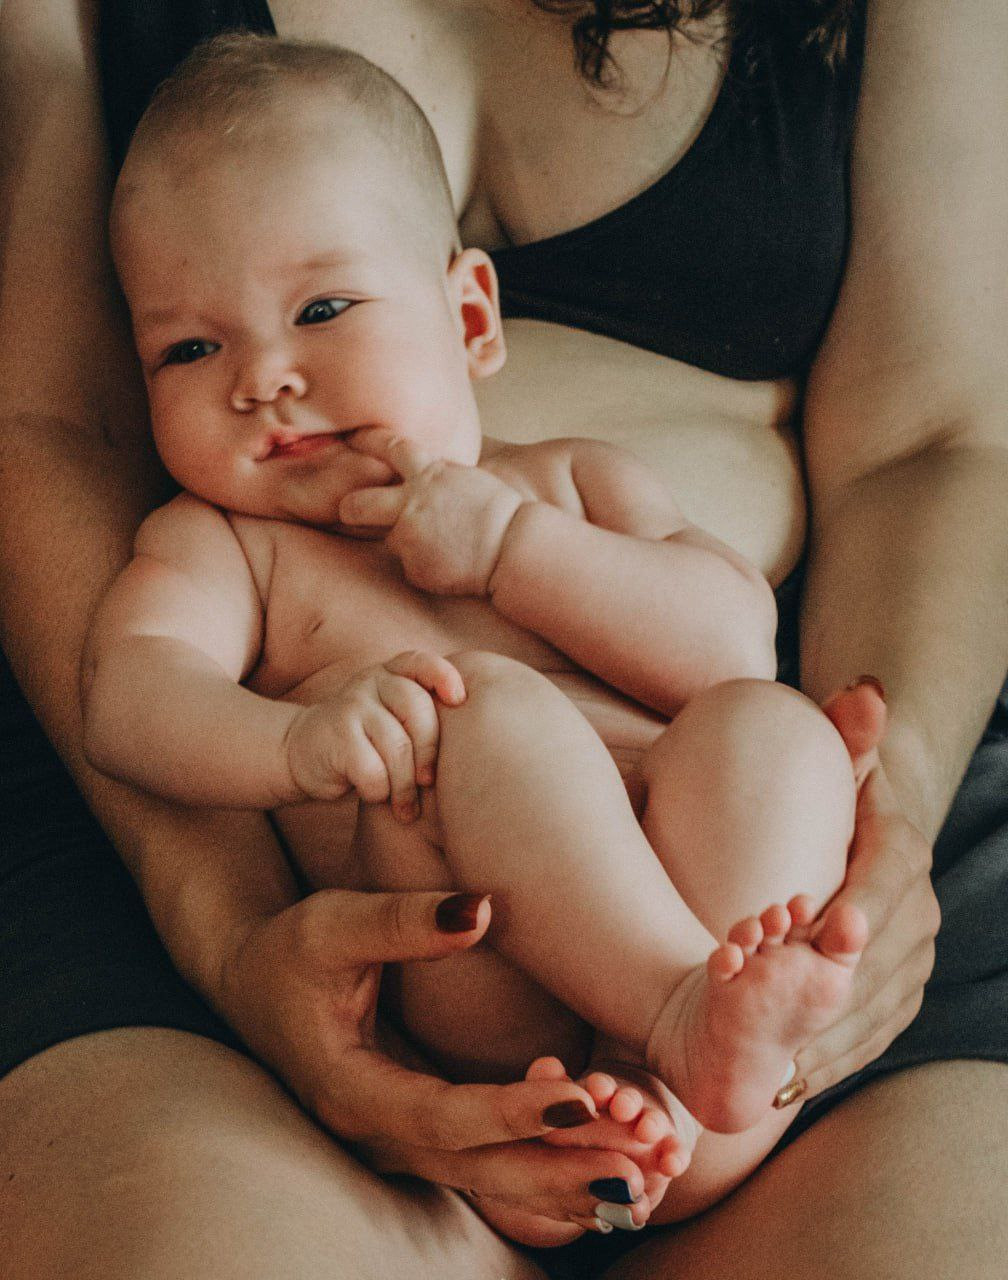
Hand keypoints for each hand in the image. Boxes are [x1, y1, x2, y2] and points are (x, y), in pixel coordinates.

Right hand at [218, 888, 647, 1219]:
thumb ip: (405, 921)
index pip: (443, 1115)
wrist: (254, 981)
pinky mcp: (420, 1134)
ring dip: (565, 1179)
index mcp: (350, 1088)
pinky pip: (488, 1166)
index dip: (513, 1110)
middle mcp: (376, 1135)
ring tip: (646, 1176)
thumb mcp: (335, 921)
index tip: (583, 1095)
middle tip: (643, 1162)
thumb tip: (482, 911)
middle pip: (479, 1168)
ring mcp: (397, 1144)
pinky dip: (546, 1171)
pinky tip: (605, 1171)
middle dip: (561, 1167)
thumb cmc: (293, 947)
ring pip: (490, 1179)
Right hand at [285, 651, 464, 821]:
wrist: (302, 752)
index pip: (421, 662)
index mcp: (390, 672)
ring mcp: (350, 706)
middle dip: (429, 751)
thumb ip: (421, 713)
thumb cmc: (365, 740)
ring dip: (404, 785)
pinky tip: (374, 795)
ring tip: (405, 806)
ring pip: (397, 747)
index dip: (444, 676)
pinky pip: (373, 770)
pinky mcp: (335, 737)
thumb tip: (476, 735)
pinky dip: (379, 790)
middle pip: (416, 709)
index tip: (459, 700)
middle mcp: (370, 681)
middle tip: (428, 782)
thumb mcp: (391, 715)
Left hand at [339, 431, 524, 594]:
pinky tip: (453, 565)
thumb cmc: (501, 512)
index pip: (388, 447)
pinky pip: (413, 568)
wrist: (515, 547)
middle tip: (349, 512)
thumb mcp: (467, 479)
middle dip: (349, 508)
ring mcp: (409, 539)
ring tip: (446, 547)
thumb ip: (436, 478)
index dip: (365, 440)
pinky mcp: (414, 569)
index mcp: (429, 474)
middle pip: (357, 504)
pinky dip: (428, 568)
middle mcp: (410, 504)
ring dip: (410, 544)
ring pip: (393, 540)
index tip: (352, 439)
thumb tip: (418, 477)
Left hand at [783, 684, 940, 1101]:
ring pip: (876, 1006)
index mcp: (901, 856)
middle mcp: (918, 913)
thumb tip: (864, 693)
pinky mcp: (899, 991)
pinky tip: (796, 1081)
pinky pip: (873, 1031)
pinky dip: (839, 1057)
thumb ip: (847, 731)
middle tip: (783, 1019)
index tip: (821, 936)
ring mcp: (912, 957)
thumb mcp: (837, 758)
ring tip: (782, 1067)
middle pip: (878, 959)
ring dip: (833, 1038)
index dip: (857, 913)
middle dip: (833, 991)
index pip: (885, 889)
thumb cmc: (831, 793)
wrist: (855, 833)